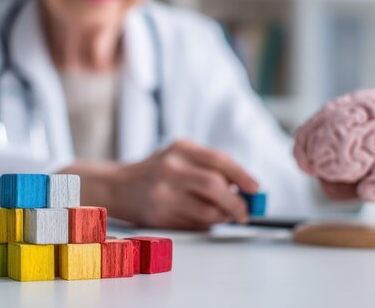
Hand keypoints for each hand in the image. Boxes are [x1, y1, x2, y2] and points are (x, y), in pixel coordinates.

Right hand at [109, 140, 258, 229]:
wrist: (119, 187)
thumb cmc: (158, 172)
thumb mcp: (180, 157)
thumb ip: (211, 167)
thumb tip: (246, 189)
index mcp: (181, 149)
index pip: (219, 160)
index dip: (242, 176)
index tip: (255, 189)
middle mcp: (170, 168)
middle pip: (215, 186)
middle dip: (236, 203)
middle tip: (244, 212)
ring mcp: (163, 193)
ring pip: (207, 211)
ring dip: (222, 217)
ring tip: (222, 215)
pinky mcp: (159, 215)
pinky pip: (195, 225)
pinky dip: (206, 225)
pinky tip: (201, 218)